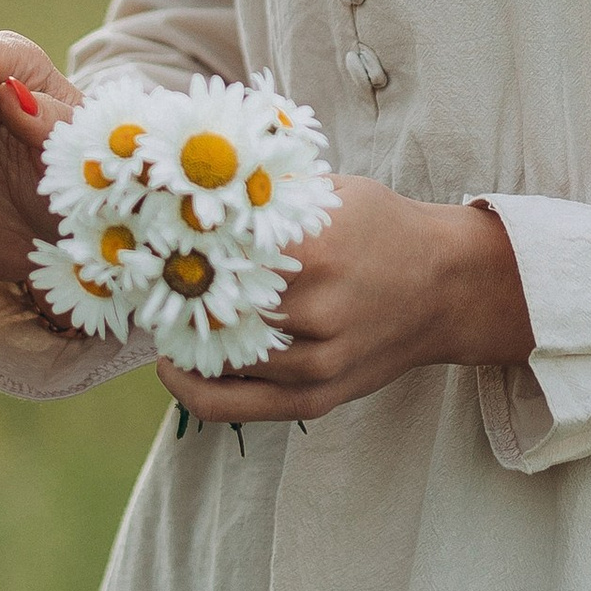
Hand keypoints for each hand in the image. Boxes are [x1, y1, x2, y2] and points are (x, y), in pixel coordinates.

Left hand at [155, 181, 532, 427]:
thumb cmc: (382, 229)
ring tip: (158, 313)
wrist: (448, 288)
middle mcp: (315, 309)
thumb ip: (268, 195)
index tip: (148, 237)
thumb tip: (193, 185)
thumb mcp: (331, 192)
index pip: (218, 253)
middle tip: (143, 276)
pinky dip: (195, 388)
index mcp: (315, 248)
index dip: (175, 247)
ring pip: (217, 358)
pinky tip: (175, 365)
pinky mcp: (317, 398)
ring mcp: (317, 362)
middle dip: (170, 294)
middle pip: (211, 308)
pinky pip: (236, 406)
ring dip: (179, 337)